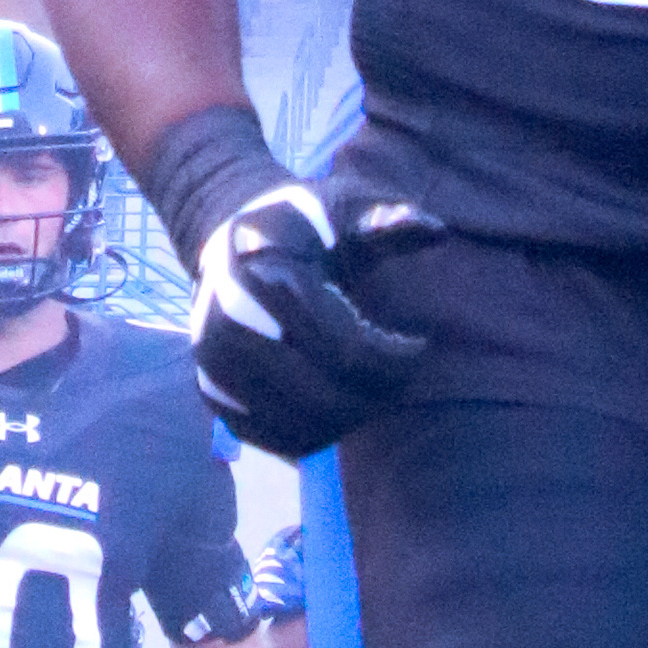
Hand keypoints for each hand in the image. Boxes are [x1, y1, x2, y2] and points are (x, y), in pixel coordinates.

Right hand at [189, 177, 440, 457]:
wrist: (233, 241)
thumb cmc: (306, 225)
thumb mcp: (345, 209)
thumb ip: (388, 221)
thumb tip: (437, 230)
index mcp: (264, 272)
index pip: (344, 347)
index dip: (395, 359)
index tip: (419, 345)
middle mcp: (228, 322)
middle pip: (321, 395)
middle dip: (376, 394)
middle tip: (399, 377)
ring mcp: (213, 362)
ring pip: (299, 425)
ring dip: (350, 418)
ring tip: (373, 390)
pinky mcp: (210, 392)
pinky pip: (273, 439)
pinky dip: (316, 434)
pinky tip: (342, 406)